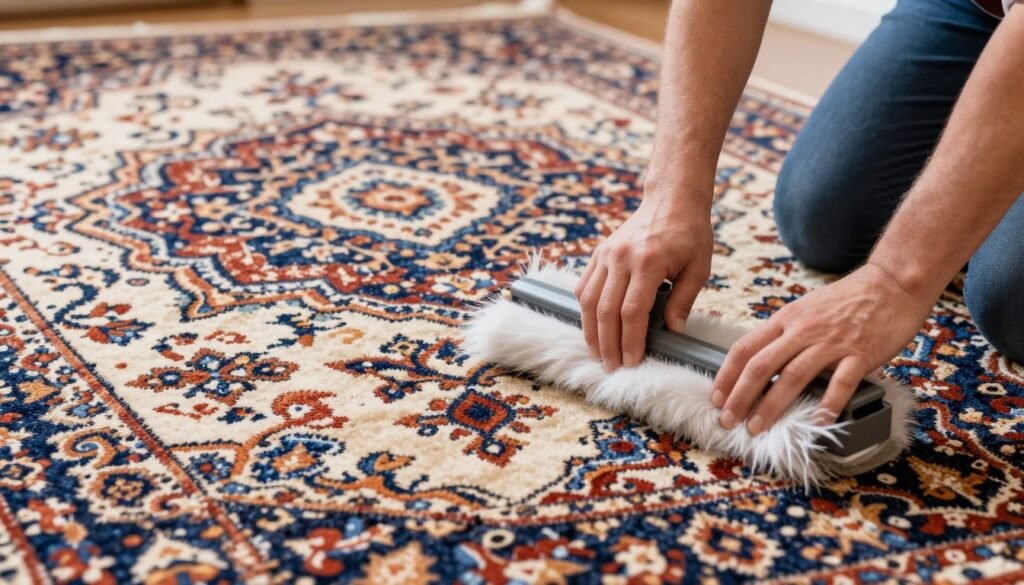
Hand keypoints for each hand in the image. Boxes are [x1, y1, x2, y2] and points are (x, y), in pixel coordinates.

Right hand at [576, 197, 712, 370]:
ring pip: (588, 300)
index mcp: (648, 262)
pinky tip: (591, 328)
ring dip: (591, 331)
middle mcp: (621, 258)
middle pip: (605, 310)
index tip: (632, 361)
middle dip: (608, 344)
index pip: (632, 311)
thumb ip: (683, 301)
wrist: (671, 198)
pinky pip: (584, 286)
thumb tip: (672, 333)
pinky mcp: (599, 253)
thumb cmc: (690, 233)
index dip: (630, 340)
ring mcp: (606, 254)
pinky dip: (584, 310)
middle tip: (611, 367)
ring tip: (597, 353)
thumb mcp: (698, 268)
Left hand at [712, 262, 932, 433]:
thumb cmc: (847, 299)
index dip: (726, 375)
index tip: (716, 397)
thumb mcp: (805, 310)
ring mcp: (832, 342)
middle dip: (741, 397)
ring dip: (772, 406)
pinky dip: (828, 403)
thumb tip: (760, 363)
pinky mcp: (861, 353)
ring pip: (793, 377)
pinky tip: (819, 421)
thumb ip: (784, 334)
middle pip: (762, 366)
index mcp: (786, 319)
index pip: (745, 348)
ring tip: (758, 427)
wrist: (892, 283)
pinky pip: (841, 382)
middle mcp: (803, 330)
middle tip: (729, 421)